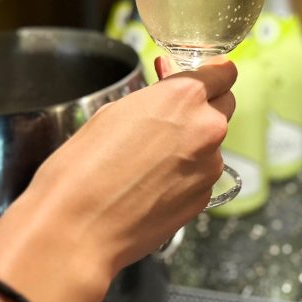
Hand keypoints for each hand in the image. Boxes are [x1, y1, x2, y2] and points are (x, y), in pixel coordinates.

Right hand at [24, 57, 236, 269]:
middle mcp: (207, 128)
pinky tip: (152, 184)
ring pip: (212, 144)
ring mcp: (210, 166)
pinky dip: (186, 175)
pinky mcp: (204, 198)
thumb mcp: (115, 112)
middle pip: (224, 105)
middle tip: (174, 116)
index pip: (224, 73)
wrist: (77, 228)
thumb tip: (169, 96)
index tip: (209, 75)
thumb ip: (155, 99)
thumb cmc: (83, 166)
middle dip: (205, 106)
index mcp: (185, 96)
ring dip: (193, 144)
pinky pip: (202, 176)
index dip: (214, 74)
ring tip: (150, 160)